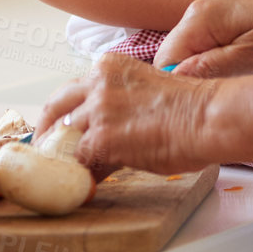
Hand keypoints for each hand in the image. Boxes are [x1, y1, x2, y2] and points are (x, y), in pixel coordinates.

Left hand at [40, 54, 218, 176]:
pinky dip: (81, 175)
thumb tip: (111, 134)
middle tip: (44, 148)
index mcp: (109, 66)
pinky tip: (87, 185)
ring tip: (68, 173)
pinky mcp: (101, 138)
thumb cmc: (192, 108)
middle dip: (46, 128)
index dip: (67, 112)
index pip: (75, 90)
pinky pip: (79, 161)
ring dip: (66, 156)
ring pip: (65, 135)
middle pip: (57, 105)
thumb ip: (121, 104)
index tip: (63, 127)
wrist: (208, 117)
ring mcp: (97, 110)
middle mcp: (97, 82)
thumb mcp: (146, 92)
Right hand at [158, 0, 252, 77]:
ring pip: (218, 61)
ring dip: (251, 71)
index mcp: (199, 21)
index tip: (220, 93)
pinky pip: (235, 52)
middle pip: (193, 65)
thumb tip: (178, 79)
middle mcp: (201, 17)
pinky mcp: (234, 21)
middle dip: (226, 79)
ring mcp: (217, 18)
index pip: (167, 63)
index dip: (186, 85)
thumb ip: (213, 67)